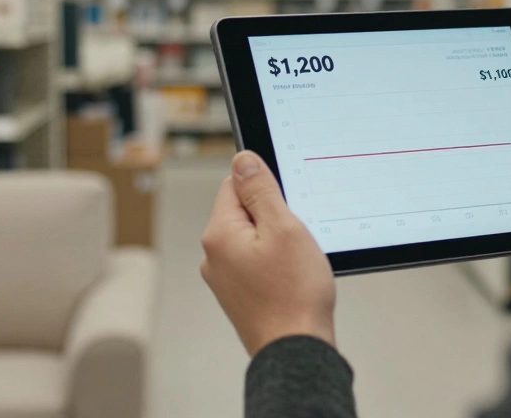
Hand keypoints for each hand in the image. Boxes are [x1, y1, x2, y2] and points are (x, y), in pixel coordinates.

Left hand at [200, 151, 336, 356]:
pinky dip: (275, 264)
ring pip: (253, 238)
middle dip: (273, 216)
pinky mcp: (238, 294)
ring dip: (276, 241)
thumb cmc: (293, 296)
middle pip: (244, 211)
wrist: (296, 350)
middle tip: (295, 237)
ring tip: (295, 263)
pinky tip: (291, 278)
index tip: (286, 204)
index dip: (266, 188)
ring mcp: (224, 278)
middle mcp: (214, 256)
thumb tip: (242, 160)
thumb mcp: (284, 227)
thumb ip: (260, 190)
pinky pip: (256, 262)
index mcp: (219, 234)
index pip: (235, 183)